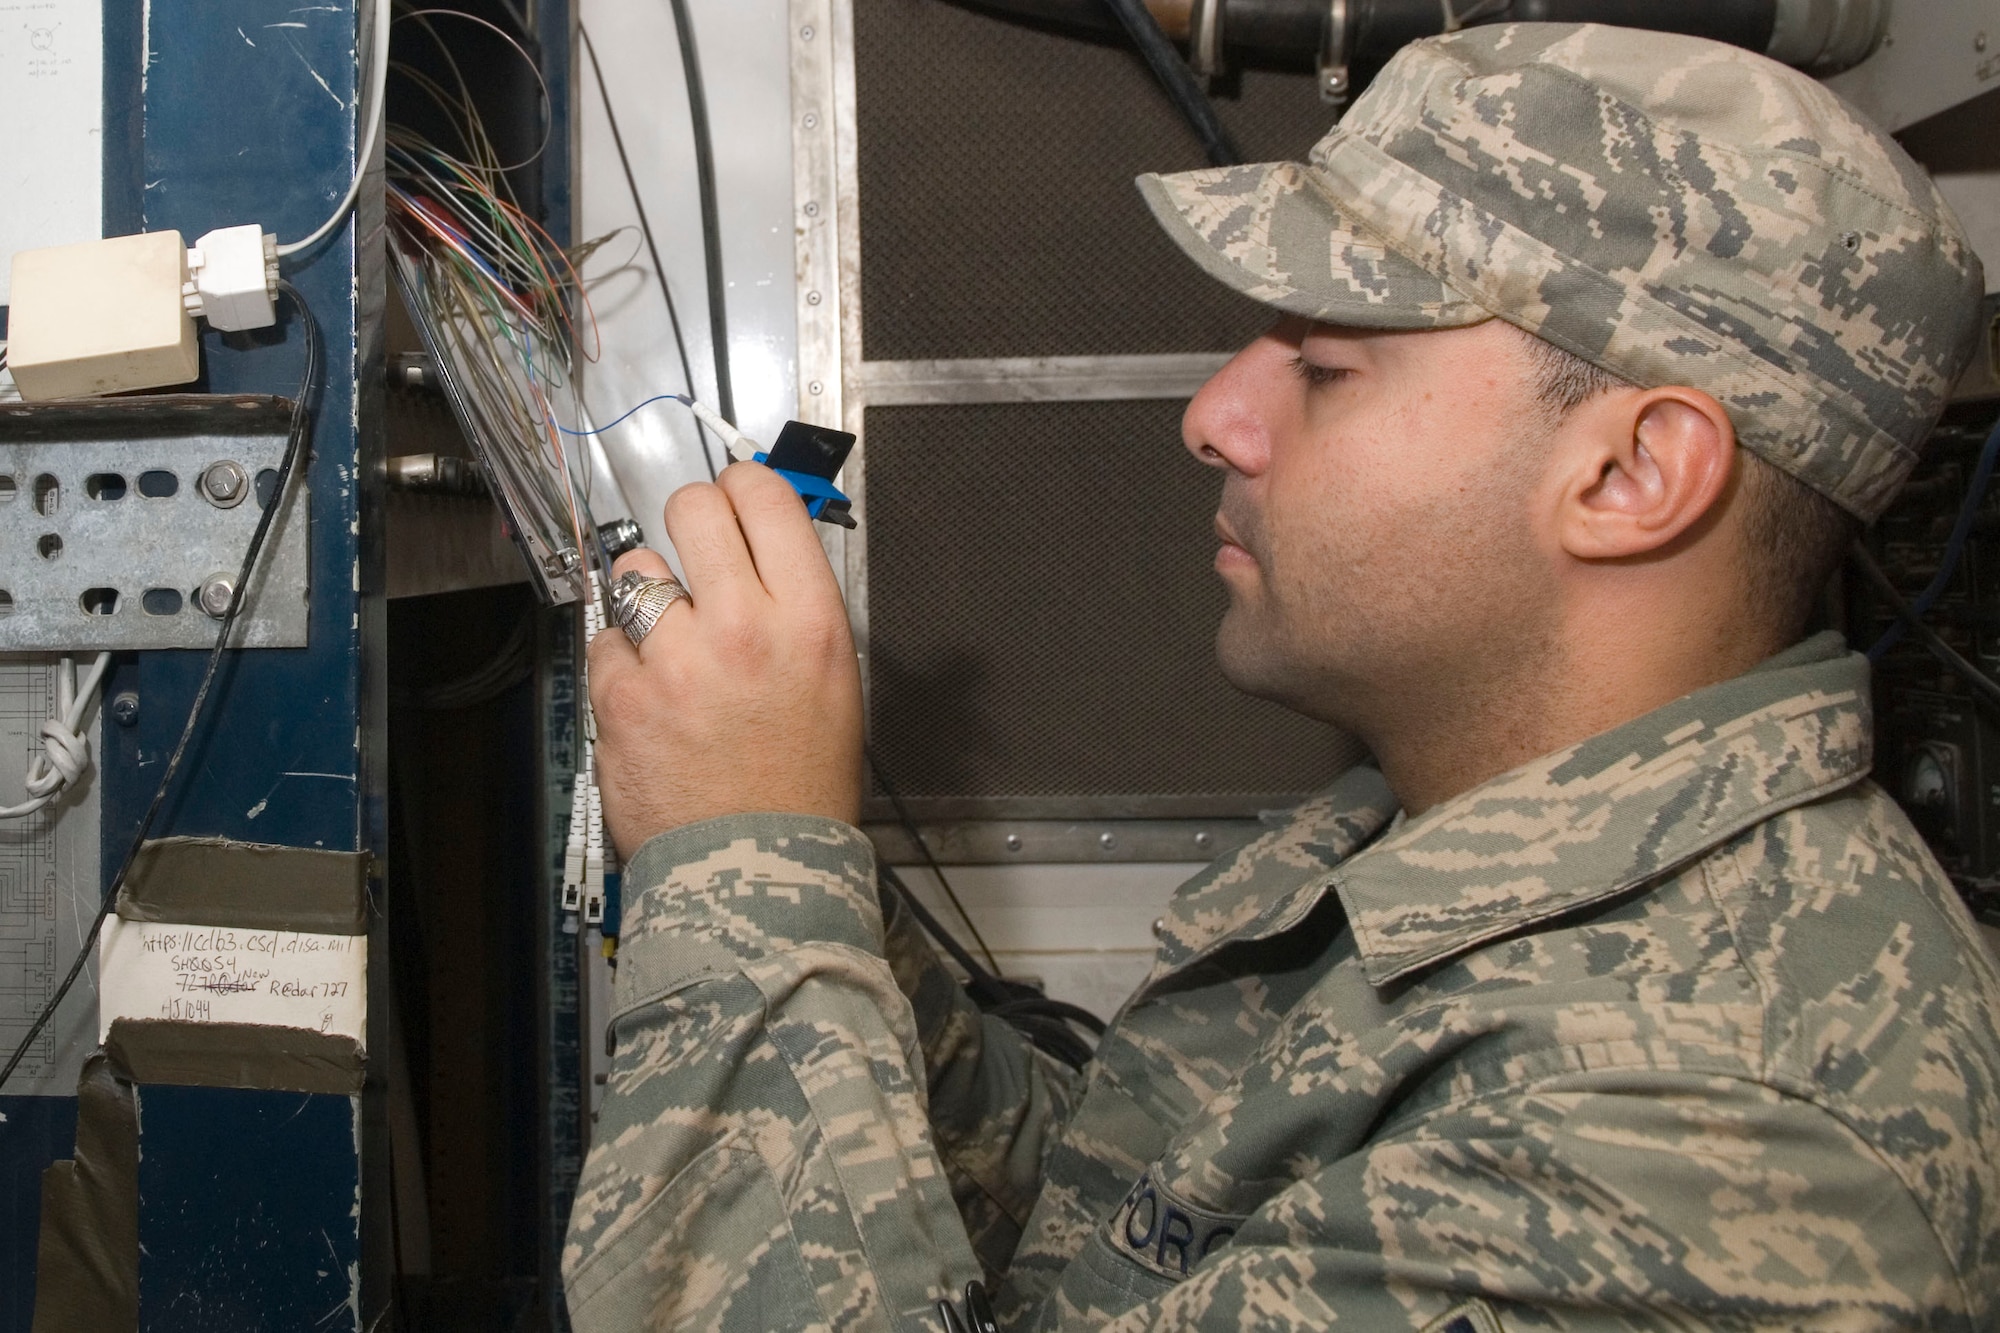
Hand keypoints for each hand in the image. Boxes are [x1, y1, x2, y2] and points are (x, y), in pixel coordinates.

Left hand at [588, 462, 864, 858]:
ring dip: (649, 592)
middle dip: (690, 518)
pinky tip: (651, 693)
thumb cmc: (801, 785)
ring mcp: (676, 659)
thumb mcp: (835, 681)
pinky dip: (622, 660)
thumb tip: (762, 547)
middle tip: (694, 546)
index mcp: (809, 621)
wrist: (758, 868)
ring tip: (671, 640)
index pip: (766, 497)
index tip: (736, 494)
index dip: (744, 485)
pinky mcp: (621, 695)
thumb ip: (795, 607)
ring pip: (638, 568)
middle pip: (694, 508)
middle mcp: (742, 627)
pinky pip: (605, 639)